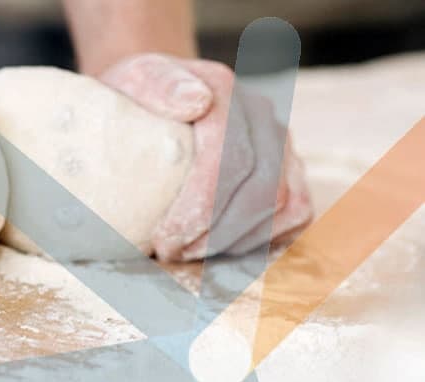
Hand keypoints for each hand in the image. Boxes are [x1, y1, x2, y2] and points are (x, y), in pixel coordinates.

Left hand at [100, 54, 312, 261]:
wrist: (153, 96)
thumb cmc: (133, 98)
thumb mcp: (131, 81)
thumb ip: (159, 86)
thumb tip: (196, 101)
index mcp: (222, 90)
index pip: (229, 157)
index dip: (201, 207)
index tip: (164, 238)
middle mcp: (259, 114)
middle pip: (262, 188)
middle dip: (216, 233)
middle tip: (171, 253)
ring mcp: (280, 141)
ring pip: (285, 204)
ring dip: (236, 240)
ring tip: (189, 252)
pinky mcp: (289, 167)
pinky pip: (297, 213)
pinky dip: (263, 239)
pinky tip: (220, 247)